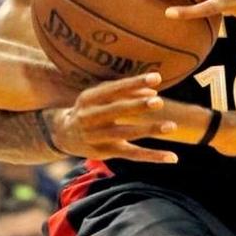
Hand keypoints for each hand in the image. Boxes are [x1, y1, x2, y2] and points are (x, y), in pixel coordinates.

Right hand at [49, 74, 179, 163]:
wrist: (63, 134)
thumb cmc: (89, 109)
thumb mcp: (98, 96)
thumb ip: (124, 91)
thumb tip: (154, 91)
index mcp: (89, 98)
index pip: (114, 89)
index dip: (134, 83)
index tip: (156, 77)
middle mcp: (90, 117)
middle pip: (117, 111)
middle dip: (137, 106)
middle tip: (158, 101)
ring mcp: (97, 137)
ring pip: (126, 133)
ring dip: (149, 129)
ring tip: (171, 126)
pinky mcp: (105, 153)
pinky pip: (132, 154)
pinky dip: (153, 156)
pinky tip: (172, 157)